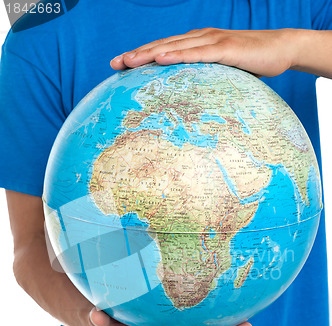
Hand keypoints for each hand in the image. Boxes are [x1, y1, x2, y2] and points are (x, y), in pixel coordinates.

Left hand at [110, 27, 295, 77]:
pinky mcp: (225, 49)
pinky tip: (161, 58)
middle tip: (114, 64)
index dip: (141, 56)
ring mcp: (212, 41)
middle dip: (137, 54)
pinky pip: (197, 53)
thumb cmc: (250, 63)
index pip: (164, 49)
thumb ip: (206, 80)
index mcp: (197, 43)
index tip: (119, 66)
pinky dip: (178, 55)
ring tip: (129, 61)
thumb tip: (193, 102)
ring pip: (175, 47)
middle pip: (163, 45)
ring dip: (150, 53)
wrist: (281, 48)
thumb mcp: (223, 72)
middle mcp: (200, 38)